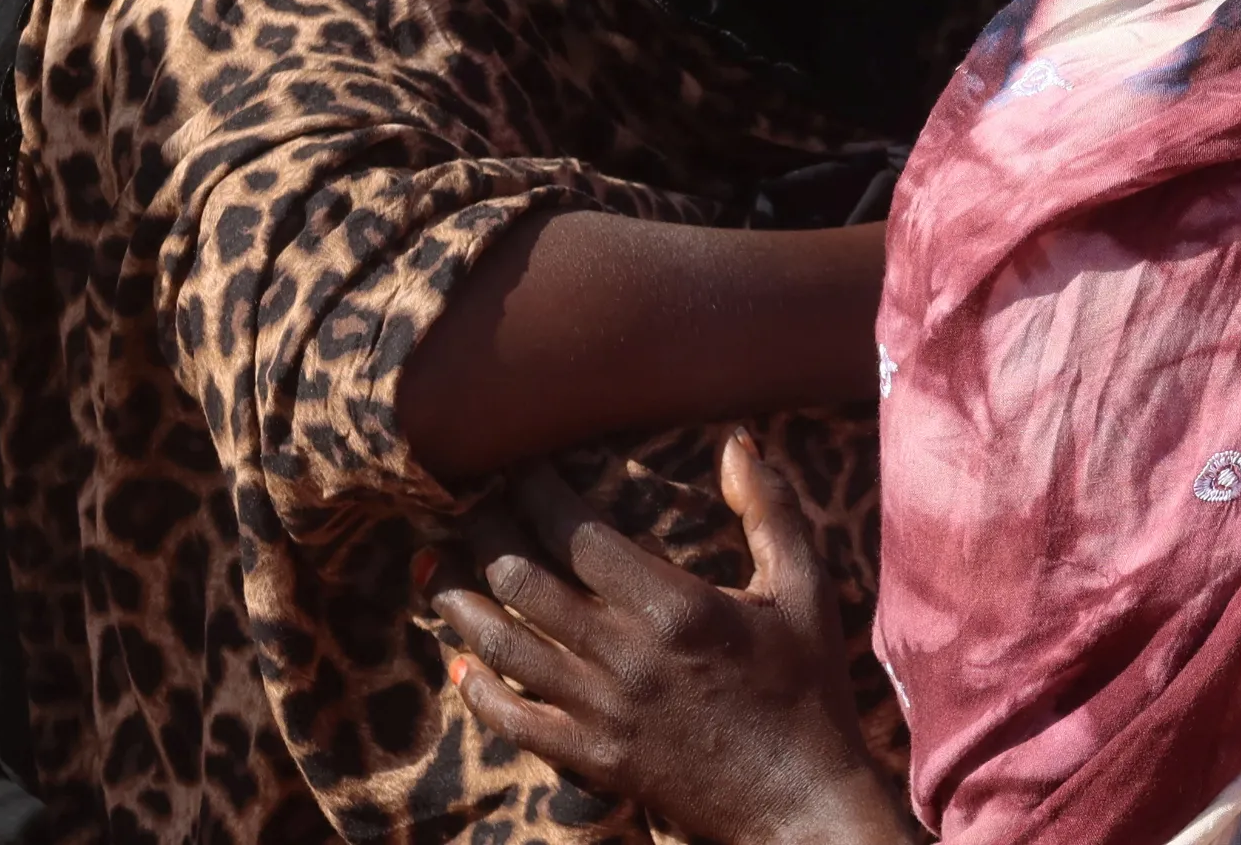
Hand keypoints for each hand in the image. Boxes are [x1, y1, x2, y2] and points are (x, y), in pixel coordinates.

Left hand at [431, 440, 911, 844]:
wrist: (800, 798)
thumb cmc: (807, 685)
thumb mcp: (805, 588)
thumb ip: (770, 509)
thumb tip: (736, 441)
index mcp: (674, 606)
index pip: (575, 534)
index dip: (534, 492)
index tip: (518, 466)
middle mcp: (626, 656)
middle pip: (522, 582)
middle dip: (484, 534)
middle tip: (467, 505)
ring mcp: (602, 713)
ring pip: (503, 648)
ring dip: (459, 602)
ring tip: (433, 567)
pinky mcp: (593, 760)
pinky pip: (514, 721)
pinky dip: (479, 690)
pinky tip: (460, 664)